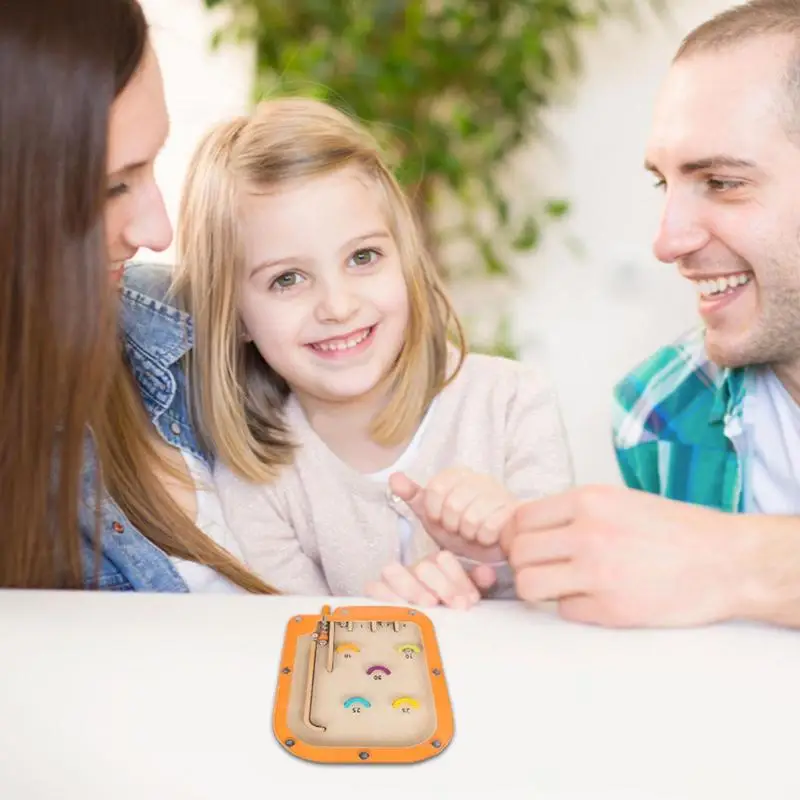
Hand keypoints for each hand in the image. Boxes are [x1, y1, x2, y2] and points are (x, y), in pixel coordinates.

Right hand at [364, 550, 497, 608]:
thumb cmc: (443, 608)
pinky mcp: (374, 591)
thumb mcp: (462, 595)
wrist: (418, 625)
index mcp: (437, 565)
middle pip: (423, 565)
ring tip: (428, 606)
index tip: (468, 601)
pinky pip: (373, 587)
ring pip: (394, 570)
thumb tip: (488, 574)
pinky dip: (385, 596)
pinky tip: (401, 610)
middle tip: (454, 605)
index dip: (458, 579)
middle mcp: (414, 567)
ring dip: (412, 587)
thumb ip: (475, 584)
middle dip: (441, 585)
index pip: (444, 559)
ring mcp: (392, 578)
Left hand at [388, 469, 515, 562]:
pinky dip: (484, 538)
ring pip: (471, 518)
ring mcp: (498, 492)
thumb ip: (414, 496)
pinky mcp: (512, 510)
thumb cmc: (461, 527)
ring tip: (473, 533)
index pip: (435, 489)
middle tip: (459, 529)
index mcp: (457, 474)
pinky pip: (489, 528)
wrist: (494, 544)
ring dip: (468, 534)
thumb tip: (393, 477)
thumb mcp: (432, 513)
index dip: (434, 512)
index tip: (440, 520)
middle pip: (452, 504)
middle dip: (452, 526)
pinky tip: (487, 537)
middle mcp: (479, 478)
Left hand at [501, 484, 752, 627]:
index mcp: (589, 500)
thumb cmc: (676, 530)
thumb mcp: (620, 501)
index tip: (523, 545)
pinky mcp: (611, 609)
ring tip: (560, 585)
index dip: (514, 535)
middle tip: (540, 567)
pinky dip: (574, 607)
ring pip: (529, 584)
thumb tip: (529, 530)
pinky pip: (564, 611)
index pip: (519, 518)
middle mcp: (588, 533)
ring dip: (538, 588)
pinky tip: (596, 598)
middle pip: (518, 552)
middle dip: (522, 562)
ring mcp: (598, 573)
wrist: (727, 561)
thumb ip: (575, 512)